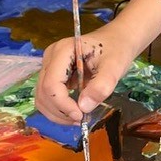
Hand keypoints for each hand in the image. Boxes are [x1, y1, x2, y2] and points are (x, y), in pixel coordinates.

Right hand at [35, 0, 160, 123]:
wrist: (118, 39)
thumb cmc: (117, 50)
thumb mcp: (114, 67)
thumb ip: (100, 86)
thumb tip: (83, 108)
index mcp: (62, 51)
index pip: (51, 84)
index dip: (63, 105)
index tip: (81, 116)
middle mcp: (51, 57)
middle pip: (44, 92)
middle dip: (59, 112)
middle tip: (81, 120)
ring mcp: (50, 65)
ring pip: (42, 97)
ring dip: (57, 113)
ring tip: (78, 118)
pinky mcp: (54, 74)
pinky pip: (48, 96)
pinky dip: (58, 108)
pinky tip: (75, 111)